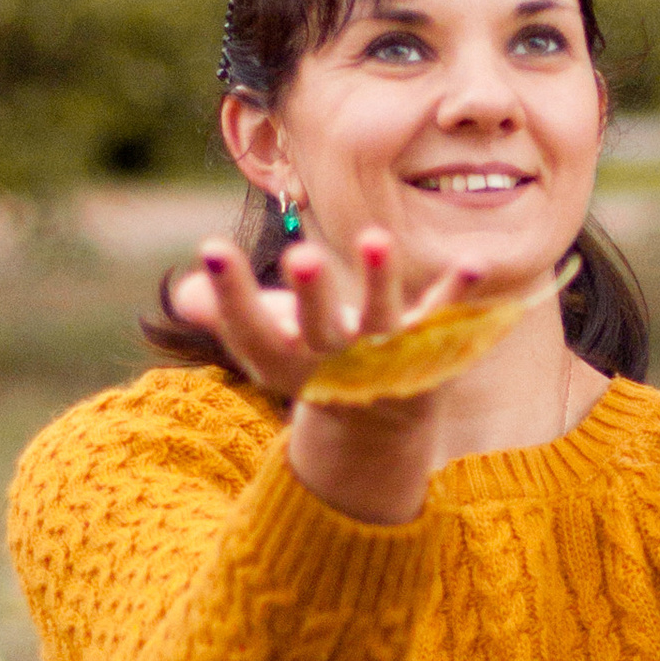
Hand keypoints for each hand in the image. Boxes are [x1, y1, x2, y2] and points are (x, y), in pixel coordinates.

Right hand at [165, 226, 487, 525]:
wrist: (377, 423)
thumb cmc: (309, 361)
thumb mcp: (265, 340)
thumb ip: (225, 312)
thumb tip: (184, 293)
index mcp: (285, 362)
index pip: (251, 330)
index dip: (232, 293)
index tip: (213, 246)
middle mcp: (334, 364)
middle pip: (319, 330)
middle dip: (313, 295)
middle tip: (304, 256)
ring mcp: (384, 358)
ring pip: (383, 321)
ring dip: (381, 282)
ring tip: (376, 237)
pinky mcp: (429, 349)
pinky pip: (446, 320)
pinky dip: (459, 294)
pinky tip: (474, 263)